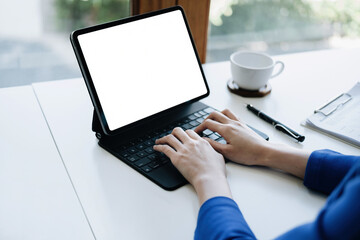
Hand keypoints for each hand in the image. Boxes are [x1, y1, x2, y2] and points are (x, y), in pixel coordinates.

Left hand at [153, 127, 231, 203]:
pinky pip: (164, 149)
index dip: (185, 133)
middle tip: (171, 136)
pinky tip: (156, 147)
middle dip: (173, 133)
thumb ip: (212, 150)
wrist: (209, 179)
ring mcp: (183, 150)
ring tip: (159, 141)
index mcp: (201, 142)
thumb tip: (211, 149)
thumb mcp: (218, 156)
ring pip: (170, 138)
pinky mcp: (176, 158)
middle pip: (179, 131)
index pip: (190, 132)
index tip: (182, 136)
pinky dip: (159, 147)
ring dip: (163, 138)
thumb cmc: (216, 171)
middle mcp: (191, 144)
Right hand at [195, 109, 309, 178]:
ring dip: (216, 115)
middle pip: (214, 114)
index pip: (208, 123)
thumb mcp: (227, 153)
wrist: (264, 152)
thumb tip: (203, 140)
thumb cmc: (248, 154)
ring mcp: (238, 122)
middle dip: (205, 119)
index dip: (199, 127)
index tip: (196, 133)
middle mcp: (232, 123)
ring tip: (212, 122)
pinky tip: (225, 122)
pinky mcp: (243, 124)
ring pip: (224, 111)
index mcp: (227, 130)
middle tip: (201, 127)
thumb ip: (213, 145)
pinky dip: (225, 115)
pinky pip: (232, 114)